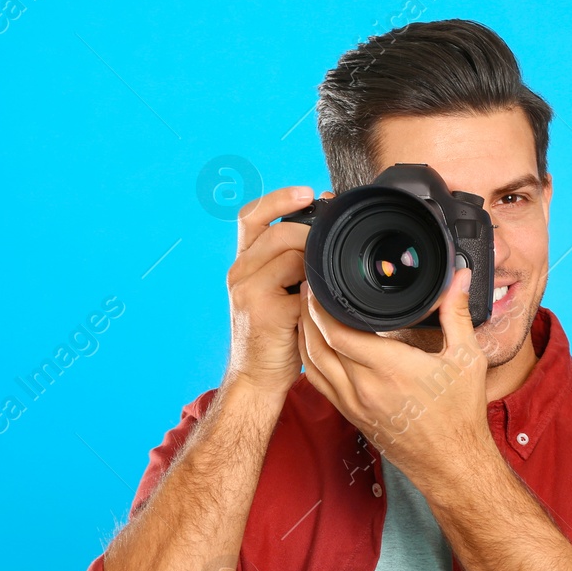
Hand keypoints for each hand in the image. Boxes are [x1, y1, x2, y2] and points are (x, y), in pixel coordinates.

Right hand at [222, 185, 322, 396]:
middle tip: (332, 239)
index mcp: (242, 264)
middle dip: (309, 229)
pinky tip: (326, 294)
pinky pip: (298, 282)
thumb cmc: (275, 335)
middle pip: (275, 231)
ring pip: (287, 251)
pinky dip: (317, 284)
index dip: (280, 198)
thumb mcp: (277, 293)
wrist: (256, 377)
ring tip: (329, 270)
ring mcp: (247, 290)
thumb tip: (323, 235)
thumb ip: (291, 265)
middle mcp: (239, 272)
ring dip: (314, 255)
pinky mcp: (263, 309)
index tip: (309, 192)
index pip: (252, 216)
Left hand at [298, 265, 497, 486]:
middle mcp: (366, 388)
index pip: (339, 332)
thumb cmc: (460, 414)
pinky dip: (311, 361)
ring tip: (304, 311)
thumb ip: (456, 313)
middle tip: (309, 289)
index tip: (321, 285)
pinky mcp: (352, 416)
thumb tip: (459, 276)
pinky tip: (313, 345)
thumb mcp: (466, 358)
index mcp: (391, 368)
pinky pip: (320, 384)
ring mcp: (355, 405)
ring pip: (314, 364)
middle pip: (319, 344)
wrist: (451, 462)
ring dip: (304, 336)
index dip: (322, 306)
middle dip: (309, 314)